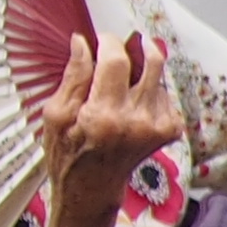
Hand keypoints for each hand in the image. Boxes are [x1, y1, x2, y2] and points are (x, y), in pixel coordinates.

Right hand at [36, 30, 176, 211]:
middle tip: (121, 46)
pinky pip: (164, 93)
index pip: (117, 60)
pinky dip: (149, 90)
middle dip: (135, 46)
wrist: (92, 187)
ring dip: (141, 71)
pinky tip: (130, 103)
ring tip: (119, 84)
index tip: (99, 39)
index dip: (108, 42)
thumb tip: (82, 42)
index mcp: (105, 115)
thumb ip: (73, 76)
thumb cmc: (68, 152)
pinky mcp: (170, 129)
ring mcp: (159, 126)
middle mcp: (138, 120)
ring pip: (159, 76)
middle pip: (152, 61)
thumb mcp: (56, 114)